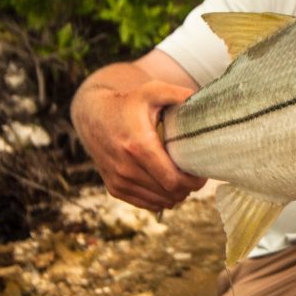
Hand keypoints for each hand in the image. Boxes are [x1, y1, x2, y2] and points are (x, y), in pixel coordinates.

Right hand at [72, 74, 206, 212]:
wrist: (93, 115)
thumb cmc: (128, 103)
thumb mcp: (151, 91)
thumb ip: (176, 93)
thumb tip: (199, 98)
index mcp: (139, 146)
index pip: (173, 180)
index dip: (193, 181)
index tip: (203, 174)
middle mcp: (126, 167)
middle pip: (170, 193)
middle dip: (189, 188)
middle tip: (197, 177)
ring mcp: (119, 180)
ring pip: (160, 201)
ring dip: (176, 195)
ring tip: (184, 180)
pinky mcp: (114, 187)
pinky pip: (146, 204)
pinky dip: (161, 199)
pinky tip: (168, 186)